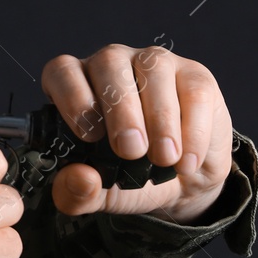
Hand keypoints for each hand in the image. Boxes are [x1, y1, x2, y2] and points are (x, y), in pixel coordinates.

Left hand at [40, 43, 233, 222]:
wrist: (182, 179)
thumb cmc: (130, 175)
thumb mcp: (99, 193)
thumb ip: (76, 193)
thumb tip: (78, 179)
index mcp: (77, 84)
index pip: (62, 70)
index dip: (72, 96)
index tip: (88, 135)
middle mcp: (113, 64)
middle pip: (109, 64)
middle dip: (119, 109)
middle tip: (130, 150)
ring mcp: (155, 64)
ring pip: (153, 68)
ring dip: (159, 117)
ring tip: (163, 158)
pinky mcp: (195, 76)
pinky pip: (194, 90)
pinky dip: (192, 129)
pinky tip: (186, 161)